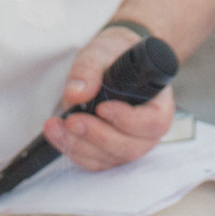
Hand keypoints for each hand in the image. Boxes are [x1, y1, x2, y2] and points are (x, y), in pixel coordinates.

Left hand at [42, 26, 174, 171]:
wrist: (106, 64)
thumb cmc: (112, 57)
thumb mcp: (100, 53)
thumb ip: (89, 70)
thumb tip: (76, 94)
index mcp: (159, 105)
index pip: (153, 123)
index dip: (127, 120)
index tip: (102, 107)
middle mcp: (148, 132)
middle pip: (130, 148)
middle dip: (97, 136)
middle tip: (72, 120)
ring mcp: (129, 145)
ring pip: (109, 158)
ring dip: (79, 146)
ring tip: (55, 126)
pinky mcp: (110, 153)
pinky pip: (94, 162)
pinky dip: (73, 150)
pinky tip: (57, 133)